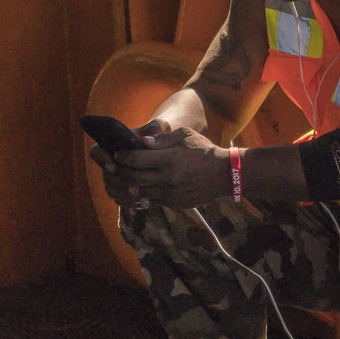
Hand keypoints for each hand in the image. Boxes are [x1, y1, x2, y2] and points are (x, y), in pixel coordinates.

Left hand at [99, 126, 231, 209]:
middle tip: (115, 167)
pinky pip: (151, 201)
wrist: (224, 174)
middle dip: (120, 172)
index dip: (123, 157)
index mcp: (170, 159)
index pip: (137, 159)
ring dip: (128, 186)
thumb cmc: (204, 150)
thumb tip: (143, 141)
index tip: (117, 154)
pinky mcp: (174, 203)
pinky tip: (137, 189)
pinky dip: (141, 195)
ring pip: (140, 192)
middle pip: (134, 177)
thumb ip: (163, 138)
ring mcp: (171, 193)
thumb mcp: (186, 135)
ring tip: (122, 178)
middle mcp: (168, 178)